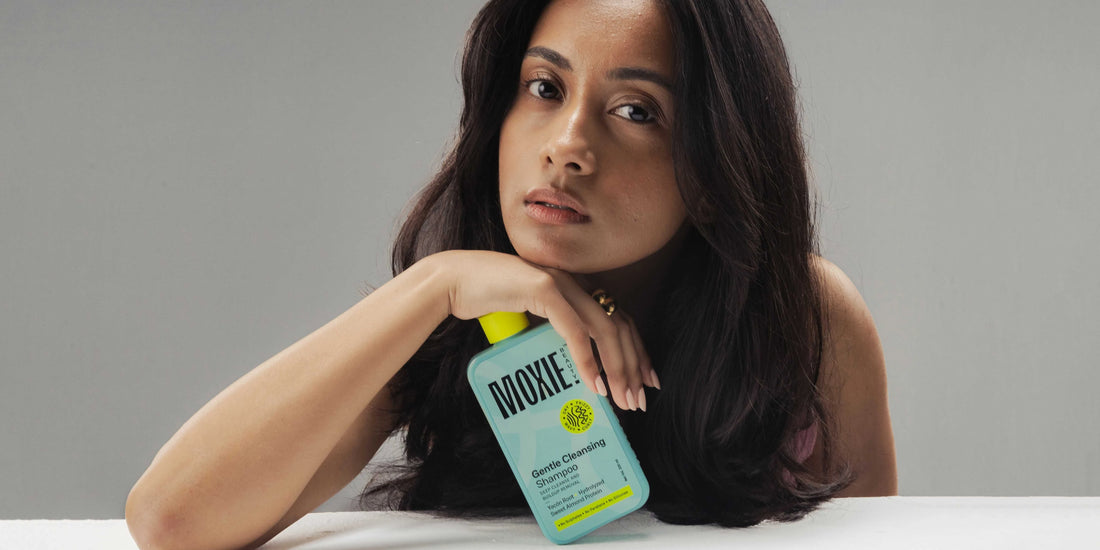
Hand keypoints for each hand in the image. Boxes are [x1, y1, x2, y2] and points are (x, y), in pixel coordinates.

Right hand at [422, 250, 658, 410]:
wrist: (451, 281)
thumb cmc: (486, 301)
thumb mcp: (528, 321)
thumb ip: (551, 335)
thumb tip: (570, 374)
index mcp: (575, 286)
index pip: (618, 318)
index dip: (636, 350)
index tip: (645, 379)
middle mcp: (574, 281)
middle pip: (619, 324)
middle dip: (633, 366)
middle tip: (638, 400)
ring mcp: (559, 282)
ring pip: (604, 327)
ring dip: (616, 367)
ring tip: (620, 398)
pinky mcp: (542, 289)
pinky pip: (574, 329)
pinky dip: (587, 358)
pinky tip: (594, 383)